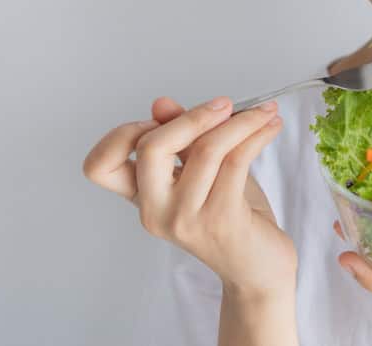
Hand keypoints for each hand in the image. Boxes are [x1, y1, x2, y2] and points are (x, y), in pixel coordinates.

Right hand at [83, 96, 297, 298]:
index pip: (100, 166)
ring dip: (242, 121)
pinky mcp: (221, 219)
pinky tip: (270, 127)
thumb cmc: (230, 216)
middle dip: (192, 116)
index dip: (123, 134)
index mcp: (143, 198)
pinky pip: (237, 160)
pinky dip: (257, 135)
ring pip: (207, 148)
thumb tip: (161, 104)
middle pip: (151, 147)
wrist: (258, 267)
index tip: (165, 117)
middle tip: (225, 105)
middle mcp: (155, 211)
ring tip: (265, 112)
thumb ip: (182, 140)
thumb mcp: (203, 173)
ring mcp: (186, 218)